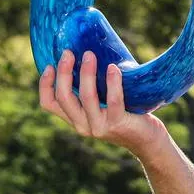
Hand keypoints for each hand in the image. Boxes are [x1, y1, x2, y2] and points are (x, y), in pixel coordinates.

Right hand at [39, 49, 164, 153]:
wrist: (148, 140)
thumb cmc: (126, 116)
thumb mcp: (102, 106)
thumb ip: (92, 91)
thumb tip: (87, 55)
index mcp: (75, 119)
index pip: (49, 103)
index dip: (45, 84)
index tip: (49, 65)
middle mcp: (82, 125)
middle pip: (63, 97)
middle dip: (64, 72)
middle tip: (69, 52)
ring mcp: (99, 127)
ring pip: (86, 97)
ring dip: (86, 73)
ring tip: (90, 54)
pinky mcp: (118, 123)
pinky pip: (113, 100)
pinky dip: (112, 82)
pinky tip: (113, 68)